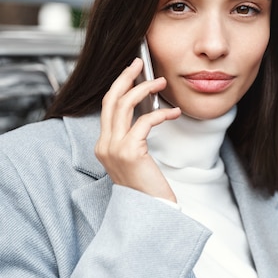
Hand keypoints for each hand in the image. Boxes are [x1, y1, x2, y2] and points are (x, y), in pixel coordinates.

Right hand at [95, 58, 180, 202]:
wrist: (150, 214)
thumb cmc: (147, 188)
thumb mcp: (134, 159)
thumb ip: (132, 137)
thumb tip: (146, 111)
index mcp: (103, 146)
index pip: (107, 107)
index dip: (119, 86)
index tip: (132, 72)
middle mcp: (104, 145)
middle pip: (110, 99)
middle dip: (125, 77)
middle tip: (138, 63)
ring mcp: (114, 148)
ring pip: (124, 105)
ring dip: (144, 89)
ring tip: (161, 82)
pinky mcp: (130, 152)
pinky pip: (145, 121)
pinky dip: (161, 113)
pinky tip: (174, 113)